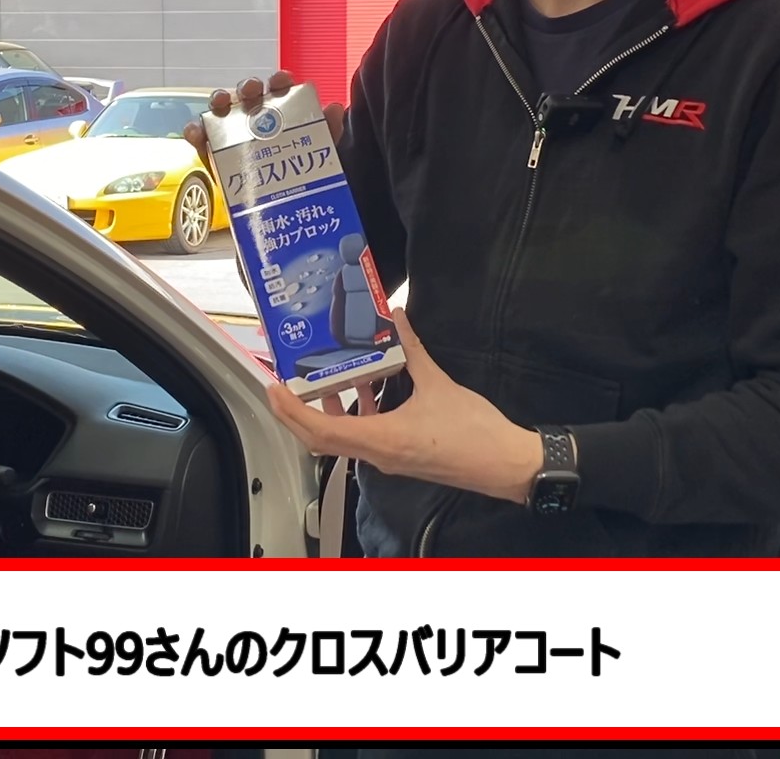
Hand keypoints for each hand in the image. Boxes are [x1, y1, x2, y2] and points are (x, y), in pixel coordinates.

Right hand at [181, 71, 346, 174]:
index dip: (279, 81)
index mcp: (280, 110)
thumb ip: (328, 131)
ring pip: (222, 109)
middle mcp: (254, 116)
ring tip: (220, 103)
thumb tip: (333, 108)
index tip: (281, 80)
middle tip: (250, 90)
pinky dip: (196, 131)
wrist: (280, 207)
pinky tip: (196, 133)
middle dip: (248, 87)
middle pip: (248, 94)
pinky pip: (201, 137)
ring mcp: (231, 132)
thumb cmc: (298, 171)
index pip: (279, 89)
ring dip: (220, 100)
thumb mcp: (319, 153)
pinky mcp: (212, 151)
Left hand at [265, 309, 543, 504]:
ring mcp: (388, 459)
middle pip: (321, 439)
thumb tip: (396, 315)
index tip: (274, 388)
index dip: (291, 411)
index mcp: (381, 440)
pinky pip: (365, 437)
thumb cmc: (474, 432)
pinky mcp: (400, 457)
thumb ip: (413, 349)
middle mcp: (377, 455)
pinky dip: (356, 413)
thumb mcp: (438, 384)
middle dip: (298, 412)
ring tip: (327, 377)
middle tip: (285, 384)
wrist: (504, 464)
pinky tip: (368, 386)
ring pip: (343, 438)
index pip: (320, 431)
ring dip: (330, 410)